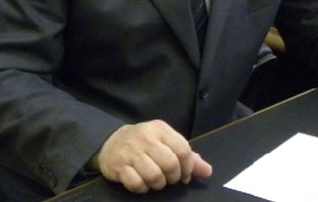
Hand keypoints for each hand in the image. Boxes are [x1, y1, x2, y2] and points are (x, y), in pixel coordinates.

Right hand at [93, 120, 212, 192]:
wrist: (111, 141)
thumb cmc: (144, 143)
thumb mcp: (166, 142)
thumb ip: (187, 156)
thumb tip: (207, 171)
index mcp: (161, 130)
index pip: (183, 150)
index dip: (188, 167)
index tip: (184, 175)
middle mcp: (146, 138)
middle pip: (170, 164)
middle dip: (173, 177)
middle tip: (169, 179)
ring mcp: (131, 152)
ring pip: (154, 176)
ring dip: (158, 184)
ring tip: (156, 180)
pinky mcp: (119, 166)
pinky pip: (137, 184)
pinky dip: (142, 187)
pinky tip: (142, 182)